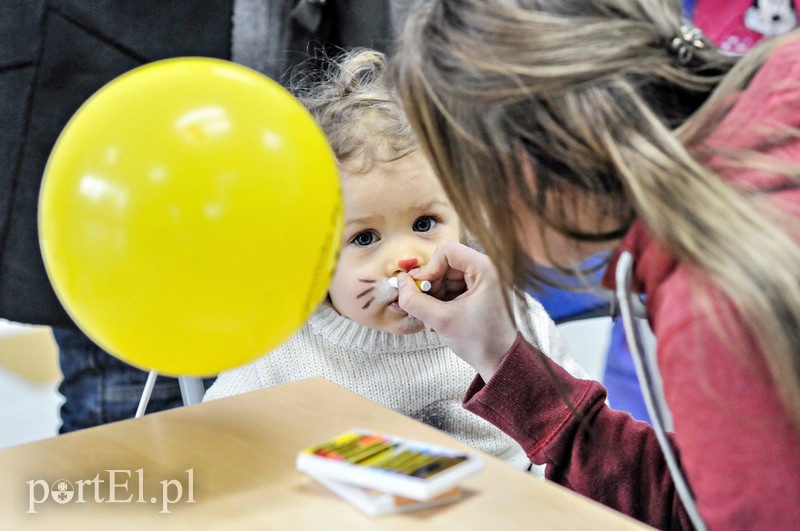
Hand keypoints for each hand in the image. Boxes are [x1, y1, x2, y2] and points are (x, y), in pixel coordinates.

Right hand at [396, 240, 517, 380]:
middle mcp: (484, 269)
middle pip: (443, 263)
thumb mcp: (441, 320)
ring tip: (431, 320)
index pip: (446, 250)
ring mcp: (480, 280)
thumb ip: (414, 300)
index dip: (429, 268)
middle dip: (429, 286)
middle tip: (422, 308)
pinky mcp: (476, 291)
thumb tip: (399, 281)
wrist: (499, 362)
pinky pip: (450, 287)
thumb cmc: (480, 341)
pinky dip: (439, 302)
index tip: (422, 290)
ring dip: (431, 297)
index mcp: (484, 268)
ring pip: (443, 277)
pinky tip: (437, 320)